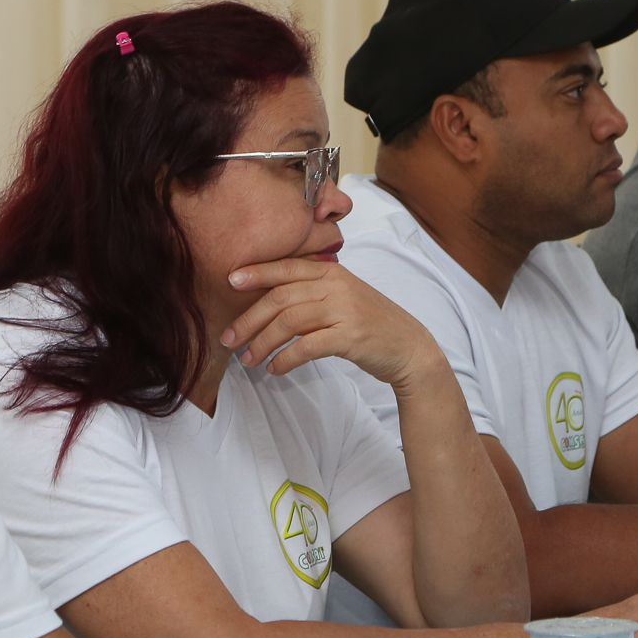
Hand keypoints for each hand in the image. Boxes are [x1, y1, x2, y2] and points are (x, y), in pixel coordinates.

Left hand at [221, 259, 441, 388]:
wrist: (409, 348)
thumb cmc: (371, 324)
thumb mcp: (344, 297)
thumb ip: (315, 292)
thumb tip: (270, 300)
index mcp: (333, 272)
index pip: (287, 268)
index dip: (257, 273)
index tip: (230, 281)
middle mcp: (338, 286)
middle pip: (281, 297)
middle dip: (249, 319)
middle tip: (228, 338)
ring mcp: (345, 310)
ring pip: (290, 322)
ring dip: (263, 343)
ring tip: (248, 360)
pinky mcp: (351, 337)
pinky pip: (308, 346)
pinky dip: (286, 358)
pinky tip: (274, 369)